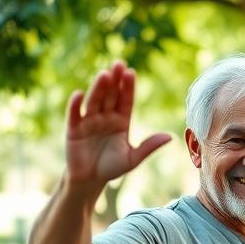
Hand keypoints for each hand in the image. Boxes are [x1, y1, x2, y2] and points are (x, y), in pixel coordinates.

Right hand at [64, 61, 171, 188]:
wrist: (90, 179)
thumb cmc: (112, 167)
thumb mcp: (133, 158)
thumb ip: (149, 146)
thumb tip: (170, 136)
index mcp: (121, 121)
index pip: (126, 100)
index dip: (128, 87)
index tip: (132, 73)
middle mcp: (105, 117)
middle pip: (111, 95)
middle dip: (114, 80)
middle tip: (119, 64)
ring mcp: (89, 121)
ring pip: (95, 101)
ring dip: (98, 88)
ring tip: (104, 74)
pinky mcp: (74, 129)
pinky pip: (75, 114)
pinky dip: (76, 105)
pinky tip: (79, 94)